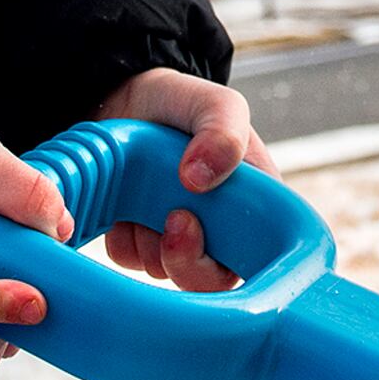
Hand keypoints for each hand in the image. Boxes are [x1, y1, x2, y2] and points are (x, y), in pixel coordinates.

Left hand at [93, 68, 270, 292]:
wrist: (125, 98)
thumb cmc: (180, 103)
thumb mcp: (214, 103)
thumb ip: (223, 133)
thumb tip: (202, 178)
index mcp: (252, 204)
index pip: (256, 258)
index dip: (225, 258)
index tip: (189, 222)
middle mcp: (219, 229)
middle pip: (210, 281)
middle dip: (182, 260)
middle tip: (165, 221)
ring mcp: (179, 238)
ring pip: (164, 271)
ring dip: (147, 238)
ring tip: (143, 193)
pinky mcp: (141, 241)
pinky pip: (129, 259)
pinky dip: (122, 236)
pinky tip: (125, 204)